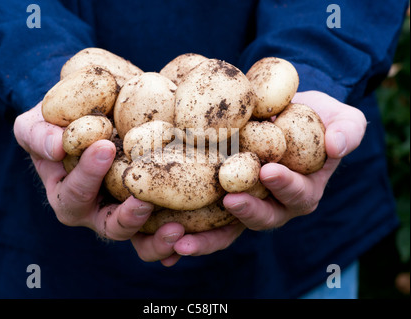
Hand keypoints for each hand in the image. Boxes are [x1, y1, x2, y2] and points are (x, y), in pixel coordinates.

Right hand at [13, 102, 185, 265]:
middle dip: (127, 219)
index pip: (76, 193)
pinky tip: (189, 231)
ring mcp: (126, 210)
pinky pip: (162, 226)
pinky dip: (176, 234)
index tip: (105, 147)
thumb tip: (56, 148)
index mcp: (69, 195)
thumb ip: (38, 135)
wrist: (93, 117)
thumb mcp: (36, 124)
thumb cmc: (60, 123)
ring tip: (177, 229)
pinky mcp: (151, 204)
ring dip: (157, 238)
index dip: (87, 175)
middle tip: (144, 204)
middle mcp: (98, 210)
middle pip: (111, 227)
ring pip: (140, 236)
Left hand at [172, 90, 366, 256]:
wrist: (282, 112)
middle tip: (230, 200)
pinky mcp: (219, 196)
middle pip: (261, 218)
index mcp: (302, 191)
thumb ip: (347, 130)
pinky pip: (205, 217)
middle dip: (247, 212)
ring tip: (182, 239)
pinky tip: (165, 230)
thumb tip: (338, 144)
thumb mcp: (340, 118)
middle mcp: (273, 204)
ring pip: (228, 227)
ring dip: (206, 236)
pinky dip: (187, 228)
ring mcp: (245, 202)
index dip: (286, 186)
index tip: (270, 171)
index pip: (297, 194)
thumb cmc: (315, 117)